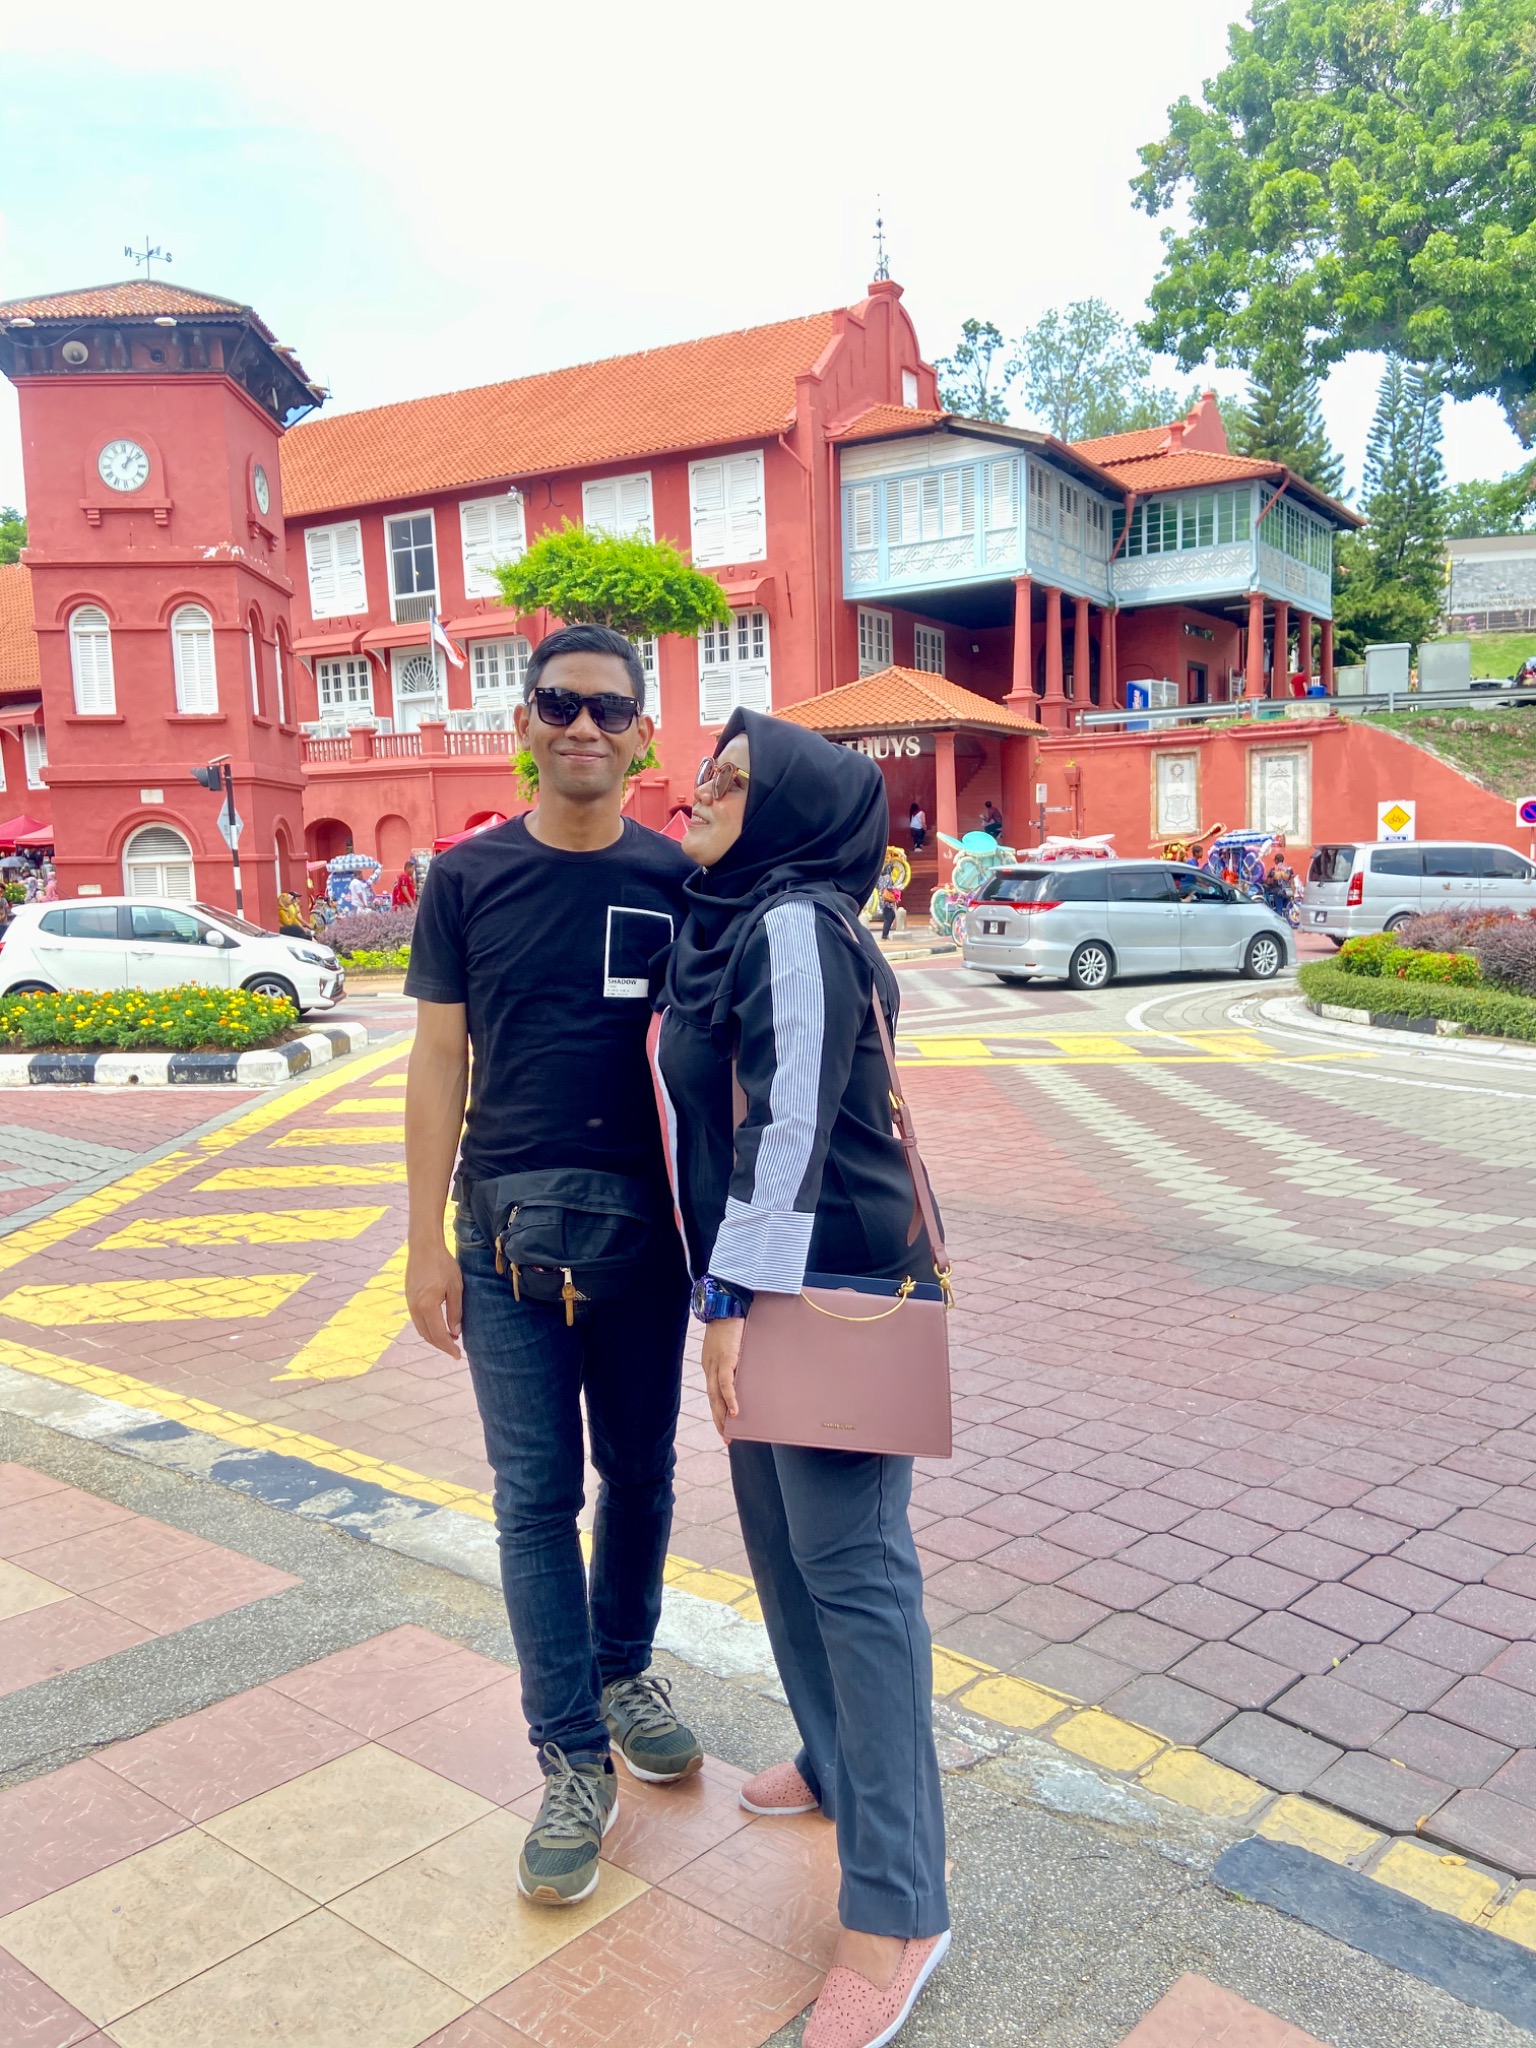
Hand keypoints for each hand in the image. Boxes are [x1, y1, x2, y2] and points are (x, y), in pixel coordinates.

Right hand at [405, 1240, 463, 1358]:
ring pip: (421, 1329)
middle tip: (454, 1350)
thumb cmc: (443, 1264)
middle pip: (427, 1335)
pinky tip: (438, 1325)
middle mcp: (415, 1308)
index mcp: (428, 1306)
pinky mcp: (409, 1298)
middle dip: (441, 1345)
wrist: (424, 1247)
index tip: (458, 1356)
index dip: (448, 1348)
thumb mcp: (455, 1287)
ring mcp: (410, 1303)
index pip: (439, 1335)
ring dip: (434, 1337)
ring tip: (449, 1339)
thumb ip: (455, 1311)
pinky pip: (417, 1320)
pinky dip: (427, 1328)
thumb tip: (455, 1332)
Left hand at [701, 1315, 744, 1437]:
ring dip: (722, 1416)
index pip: (714, 1393)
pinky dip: (730, 1399)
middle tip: (726, 1438)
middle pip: (713, 1400)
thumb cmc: (732, 1322)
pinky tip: (735, 1412)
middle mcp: (710, 1367)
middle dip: (719, 1420)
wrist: (727, 1304)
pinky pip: (726, 1385)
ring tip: (729, 1432)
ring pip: (716, 1397)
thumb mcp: (732, 1345)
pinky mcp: (725, 1359)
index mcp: (711, 1365)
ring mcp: (716, 1364)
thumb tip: (749, 1370)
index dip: (718, 1410)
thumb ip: (736, 1359)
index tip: (725, 1425)